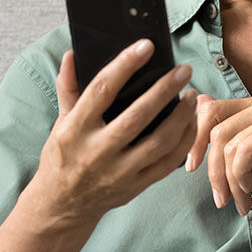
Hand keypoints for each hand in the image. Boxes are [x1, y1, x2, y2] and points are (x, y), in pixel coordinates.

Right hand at [25, 40, 196, 228]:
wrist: (61, 206)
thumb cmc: (62, 156)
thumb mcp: (60, 122)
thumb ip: (68, 87)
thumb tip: (72, 54)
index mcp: (75, 129)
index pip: (102, 90)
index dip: (125, 65)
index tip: (146, 46)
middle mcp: (97, 151)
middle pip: (137, 116)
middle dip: (164, 90)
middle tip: (183, 69)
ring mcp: (118, 172)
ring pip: (158, 142)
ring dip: (180, 117)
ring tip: (191, 95)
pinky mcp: (134, 187)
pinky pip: (166, 164)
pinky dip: (183, 142)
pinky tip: (191, 123)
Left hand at [188, 93, 251, 225]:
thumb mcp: (241, 159)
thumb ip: (223, 131)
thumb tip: (197, 99)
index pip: (212, 111)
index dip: (196, 140)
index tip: (192, 167)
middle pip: (217, 130)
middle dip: (214, 169)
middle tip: (221, 198)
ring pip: (228, 144)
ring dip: (229, 180)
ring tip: (241, 200)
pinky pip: (243, 151)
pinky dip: (241, 176)